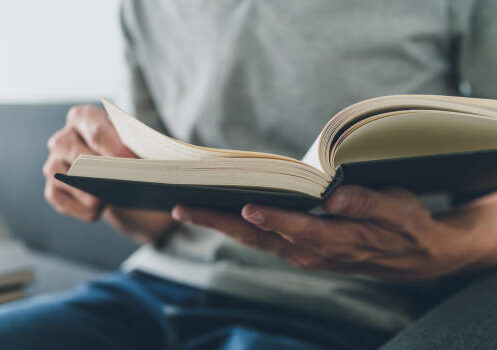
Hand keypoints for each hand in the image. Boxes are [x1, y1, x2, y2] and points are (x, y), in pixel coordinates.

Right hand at [43, 105, 135, 220]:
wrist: (121, 183)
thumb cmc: (127, 158)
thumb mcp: (134, 148)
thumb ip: (133, 149)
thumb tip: (136, 163)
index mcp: (84, 118)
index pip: (96, 131)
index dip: (115, 149)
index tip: (132, 163)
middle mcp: (63, 138)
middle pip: (78, 155)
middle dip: (102, 171)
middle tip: (123, 183)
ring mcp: (54, 163)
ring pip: (66, 178)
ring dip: (89, 191)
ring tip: (109, 199)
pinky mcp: (52, 189)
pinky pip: (61, 199)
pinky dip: (82, 208)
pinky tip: (98, 210)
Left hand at [171, 186, 496, 279]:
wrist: (415, 255)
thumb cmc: (407, 225)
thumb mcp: (400, 210)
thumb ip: (368, 205)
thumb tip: (335, 198)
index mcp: (338, 241)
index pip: (297, 229)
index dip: (271, 218)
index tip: (244, 205)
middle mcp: (314, 252)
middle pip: (258, 237)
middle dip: (218, 222)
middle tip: (181, 207)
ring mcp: (304, 254)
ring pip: (254, 240)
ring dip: (220, 225)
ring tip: (187, 208)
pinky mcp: (301, 250)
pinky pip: (262, 240)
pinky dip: (237, 228)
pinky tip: (218, 213)